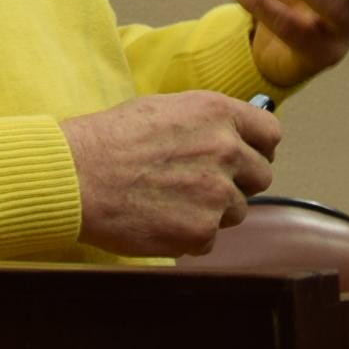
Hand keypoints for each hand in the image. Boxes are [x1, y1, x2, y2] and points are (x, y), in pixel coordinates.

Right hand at [60, 90, 282, 255]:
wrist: (77, 176)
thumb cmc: (111, 139)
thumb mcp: (165, 108)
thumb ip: (206, 122)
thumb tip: (232, 136)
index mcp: (217, 113)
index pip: (270, 134)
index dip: (258, 148)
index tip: (247, 157)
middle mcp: (226, 150)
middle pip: (261, 176)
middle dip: (238, 182)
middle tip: (203, 185)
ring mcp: (216, 194)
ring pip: (237, 211)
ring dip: (213, 210)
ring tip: (172, 201)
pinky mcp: (201, 232)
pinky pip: (210, 240)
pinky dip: (189, 235)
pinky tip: (160, 219)